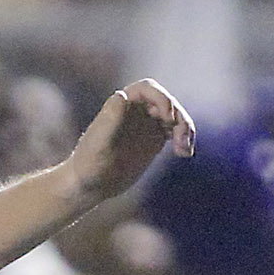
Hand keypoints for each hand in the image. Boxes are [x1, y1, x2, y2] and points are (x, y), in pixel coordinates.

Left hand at [65, 80, 195, 206]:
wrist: (88, 185)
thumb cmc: (88, 164)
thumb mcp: (98, 144)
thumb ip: (109, 120)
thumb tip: (122, 95)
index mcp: (122, 104)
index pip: (148, 88)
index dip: (162, 98)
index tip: (168, 117)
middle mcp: (137, 110)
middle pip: (167, 102)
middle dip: (178, 117)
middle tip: (180, 140)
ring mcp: (148, 124)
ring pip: (176, 117)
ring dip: (186, 129)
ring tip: (184, 150)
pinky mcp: (155, 140)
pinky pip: (177, 132)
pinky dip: (185, 140)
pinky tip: (185, 153)